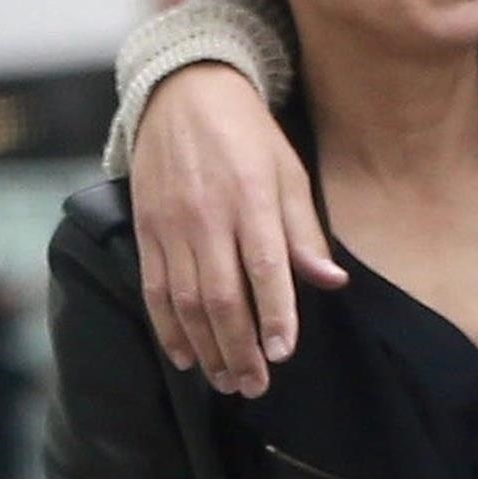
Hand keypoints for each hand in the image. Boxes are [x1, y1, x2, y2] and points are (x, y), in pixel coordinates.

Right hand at [129, 64, 346, 396]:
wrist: (184, 92)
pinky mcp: (146, 230)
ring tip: (227, 381)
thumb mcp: (288, 174)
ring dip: (207, 349)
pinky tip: (186, 357)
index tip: (283, 353)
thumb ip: (305, 233)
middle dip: (240, 349)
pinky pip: (154, 289)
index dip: (275, 316)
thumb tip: (332, 282)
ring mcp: (171, 225)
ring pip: (186, 302)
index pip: (265, 269)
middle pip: (222, 298)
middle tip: (255, 386)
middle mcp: (207, 216)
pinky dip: (168, 329)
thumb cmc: (247, 136)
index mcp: (251, 199)